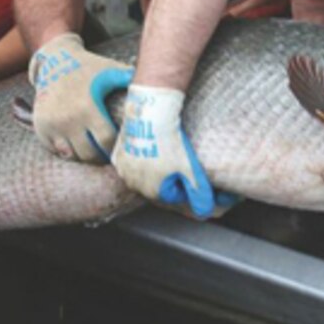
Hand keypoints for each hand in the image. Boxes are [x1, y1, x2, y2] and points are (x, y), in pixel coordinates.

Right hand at [29, 33, 132, 161]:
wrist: (54, 60)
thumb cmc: (89, 67)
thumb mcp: (111, 70)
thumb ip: (132, 80)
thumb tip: (161, 85)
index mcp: (88, 107)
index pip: (106, 141)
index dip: (115, 149)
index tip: (121, 150)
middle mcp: (68, 119)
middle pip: (89, 153)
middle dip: (101, 156)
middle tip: (109, 156)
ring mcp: (52, 125)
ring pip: (72, 155)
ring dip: (84, 155)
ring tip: (94, 151)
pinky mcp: (40, 127)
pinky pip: (56, 150)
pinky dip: (67, 150)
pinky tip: (77, 144)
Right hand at [113, 84, 213, 217]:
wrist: (151, 114)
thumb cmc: (170, 141)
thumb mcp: (190, 168)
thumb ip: (199, 192)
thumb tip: (205, 210)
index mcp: (153, 190)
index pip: (174, 194)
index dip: (183, 181)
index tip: (187, 168)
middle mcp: (134, 183)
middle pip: (157, 184)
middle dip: (168, 175)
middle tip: (177, 157)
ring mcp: (124, 169)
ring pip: (143, 172)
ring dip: (154, 165)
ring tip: (164, 149)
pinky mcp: (118, 154)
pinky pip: (131, 160)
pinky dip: (140, 155)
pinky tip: (149, 144)